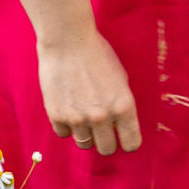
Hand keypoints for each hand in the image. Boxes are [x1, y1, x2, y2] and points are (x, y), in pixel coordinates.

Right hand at [37, 25, 141, 155]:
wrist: (67, 40)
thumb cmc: (97, 54)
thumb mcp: (120, 78)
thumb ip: (120, 104)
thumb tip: (118, 126)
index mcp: (123, 106)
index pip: (132, 144)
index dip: (127, 142)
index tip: (122, 137)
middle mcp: (102, 116)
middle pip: (107, 149)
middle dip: (105, 140)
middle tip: (100, 128)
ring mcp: (78, 118)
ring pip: (84, 144)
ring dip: (85, 132)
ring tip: (82, 113)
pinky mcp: (57, 115)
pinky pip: (64, 133)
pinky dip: (66, 125)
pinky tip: (67, 108)